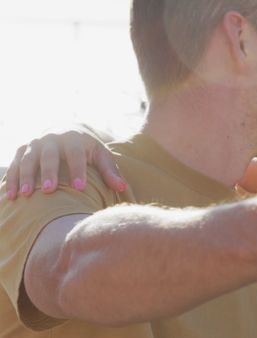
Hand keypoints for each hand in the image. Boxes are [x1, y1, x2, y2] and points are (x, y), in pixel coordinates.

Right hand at [5, 127, 125, 199]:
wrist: (66, 129)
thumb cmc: (87, 149)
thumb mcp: (101, 155)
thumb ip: (110, 171)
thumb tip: (122, 188)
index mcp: (74, 138)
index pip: (75, 153)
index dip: (77, 170)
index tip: (80, 187)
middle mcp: (52, 138)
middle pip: (48, 155)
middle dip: (49, 172)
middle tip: (49, 190)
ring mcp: (35, 144)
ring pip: (27, 159)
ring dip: (25, 177)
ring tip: (25, 195)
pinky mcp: (23, 150)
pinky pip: (14, 164)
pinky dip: (12, 179)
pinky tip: (10, 196)